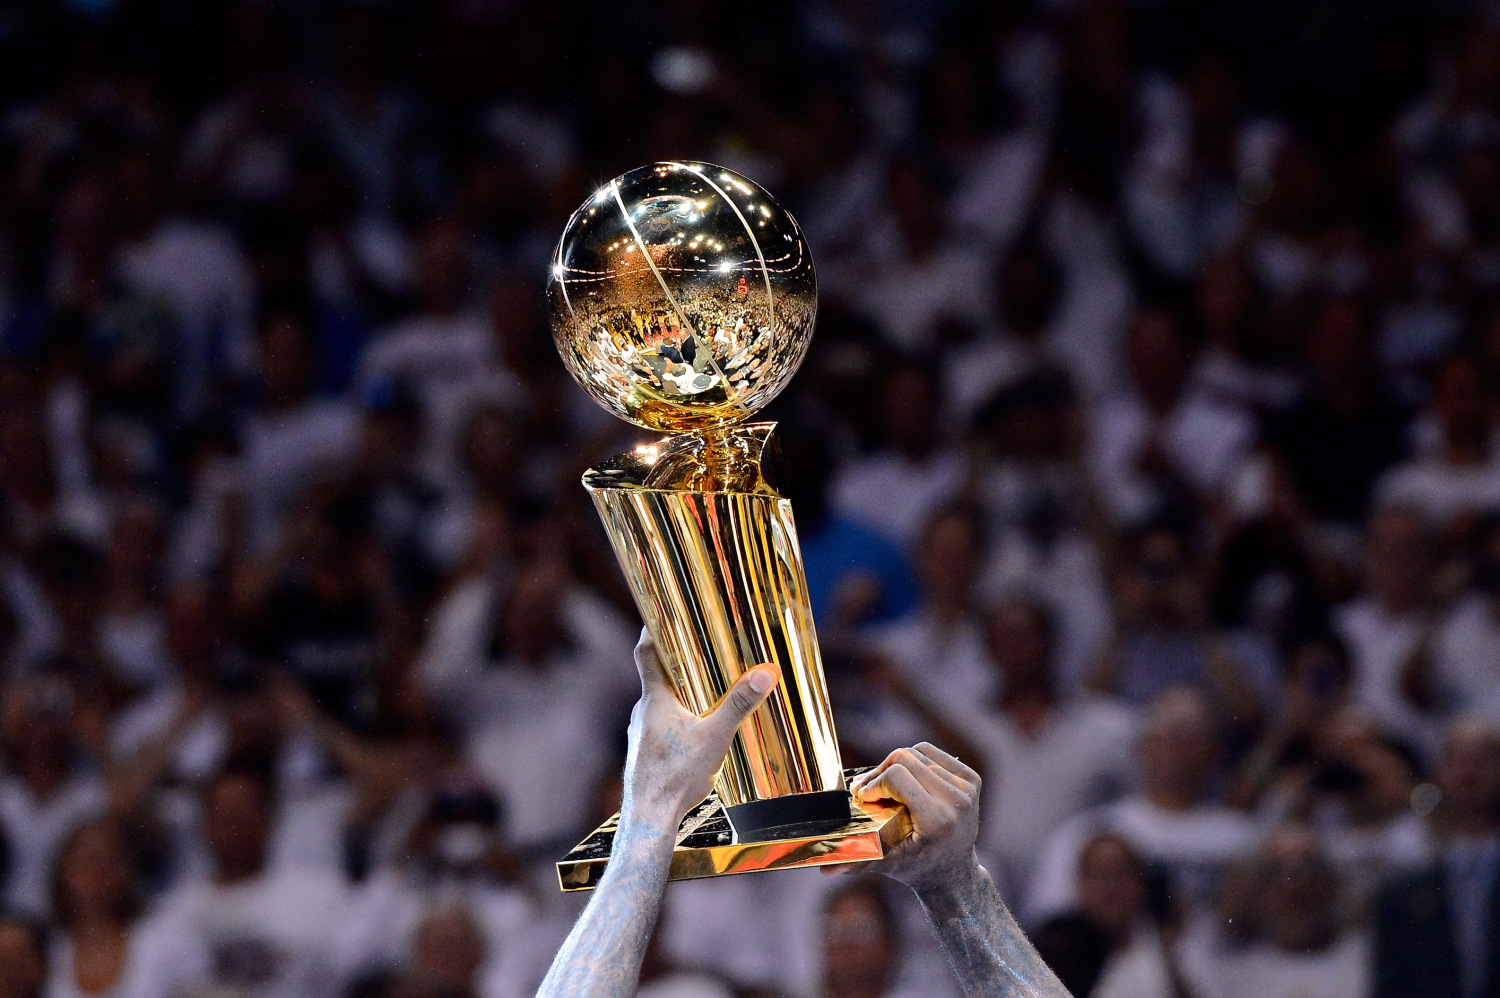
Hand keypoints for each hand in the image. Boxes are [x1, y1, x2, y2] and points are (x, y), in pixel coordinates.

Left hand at [622, 630, 779, 830]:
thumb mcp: (715, 738)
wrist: (649, 818)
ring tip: (703, 689)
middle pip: (656, 675)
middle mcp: (643, 712)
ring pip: (659, 702)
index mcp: (655, 699)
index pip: (646, 652)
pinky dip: (676, 718)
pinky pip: (660, 724)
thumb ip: (738, 705)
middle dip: (676, 661)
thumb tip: (764, 674)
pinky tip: (694, 731)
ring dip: (678, 692)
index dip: (651, 629)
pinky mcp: (645, 752)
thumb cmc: (676, 778)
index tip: (660, 613)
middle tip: (698, 647)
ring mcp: (641, 733)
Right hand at [841, 742, 982, 895]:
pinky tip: (906, 777)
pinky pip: (932, 753)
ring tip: (884, 784)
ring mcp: (967, 789)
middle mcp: (956, 801)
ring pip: (917, 751)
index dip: (873, 782)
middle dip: (880, 771)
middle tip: (867, 789)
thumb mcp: (885, 863)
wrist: (954, 874)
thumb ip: (855, 860)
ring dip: (896, 764)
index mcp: (937, 819)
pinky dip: (914, 759)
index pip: (897, 776)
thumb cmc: (916, 868)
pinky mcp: (972, 780)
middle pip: (905, 757)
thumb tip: (822, 869)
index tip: (862, 796)